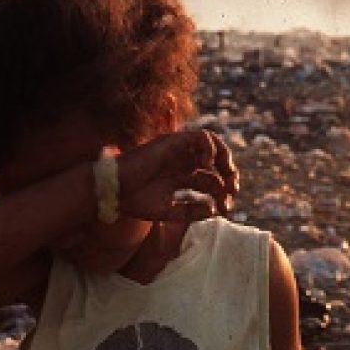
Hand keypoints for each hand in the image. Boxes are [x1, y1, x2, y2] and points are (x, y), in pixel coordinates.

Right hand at [117, 130, 238, 220]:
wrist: (116, 191)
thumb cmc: (137, 202)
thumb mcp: (170, 212)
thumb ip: (192, 212)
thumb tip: (214, 211)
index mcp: (181, 178)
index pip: (211, 180)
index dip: (222, 194)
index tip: (226, 207)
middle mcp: (182, 163)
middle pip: (215, 163)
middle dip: (229, 175)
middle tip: (233, 190)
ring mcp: (179, 152)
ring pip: (211, 145)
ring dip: (224, 158)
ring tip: (227, 175)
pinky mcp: (173, 142)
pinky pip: (200, 136)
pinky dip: (209, 147)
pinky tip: (208, 163)